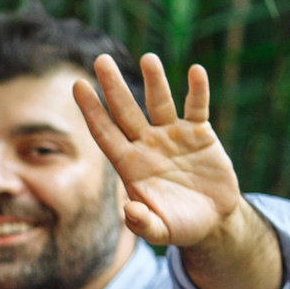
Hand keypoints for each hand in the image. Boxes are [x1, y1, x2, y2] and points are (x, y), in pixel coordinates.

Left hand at [72, 53, 242, 250]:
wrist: (212, 220)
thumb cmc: (179, 225)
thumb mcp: (160, 230)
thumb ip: (142, 223)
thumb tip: (129, 211)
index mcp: (130, 164)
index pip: (105, 133)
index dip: (91, 111)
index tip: (78, 86)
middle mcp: (147, 144)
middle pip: (126, 110)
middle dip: (113, 86)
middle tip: (101, 60)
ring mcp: (173, 136)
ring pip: (160, 103)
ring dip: (155, 81)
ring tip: (148, 58)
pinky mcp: (200, 134)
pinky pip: (197, 108)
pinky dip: (198, 90)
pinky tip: (196, 71)